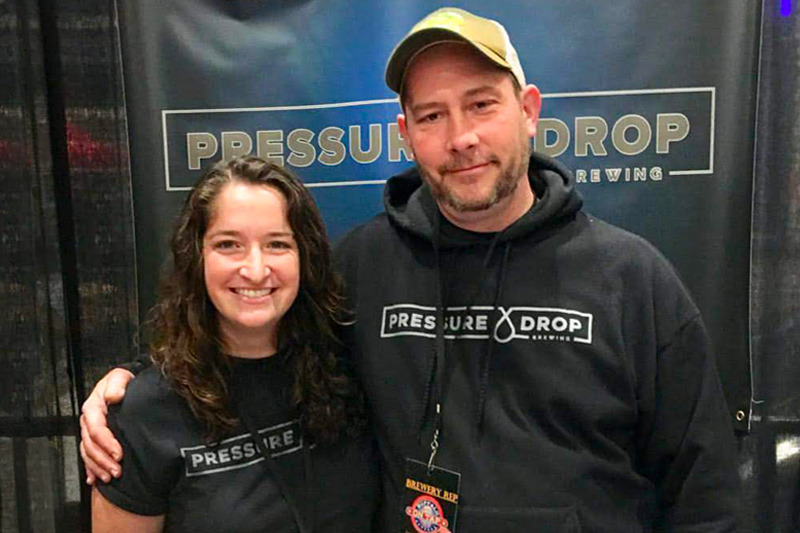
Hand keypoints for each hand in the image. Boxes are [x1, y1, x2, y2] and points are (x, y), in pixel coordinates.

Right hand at [79, 368, 133, 483]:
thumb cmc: (122, 380)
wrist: (124, 382)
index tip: (119, 454)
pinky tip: (94, 479)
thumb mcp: (120, 377)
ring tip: (110, 477)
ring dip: (98, 467)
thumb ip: (117, 385)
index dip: (107, 444)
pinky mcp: (94, 437)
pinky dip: (91, 468)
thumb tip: (114, 396)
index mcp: (93, 407)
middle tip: (117, 471)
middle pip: (91, 445)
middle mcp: (89, 421)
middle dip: (103, 460)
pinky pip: (88, 455)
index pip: (96, 429)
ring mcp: (89, 430)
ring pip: (88, 453)